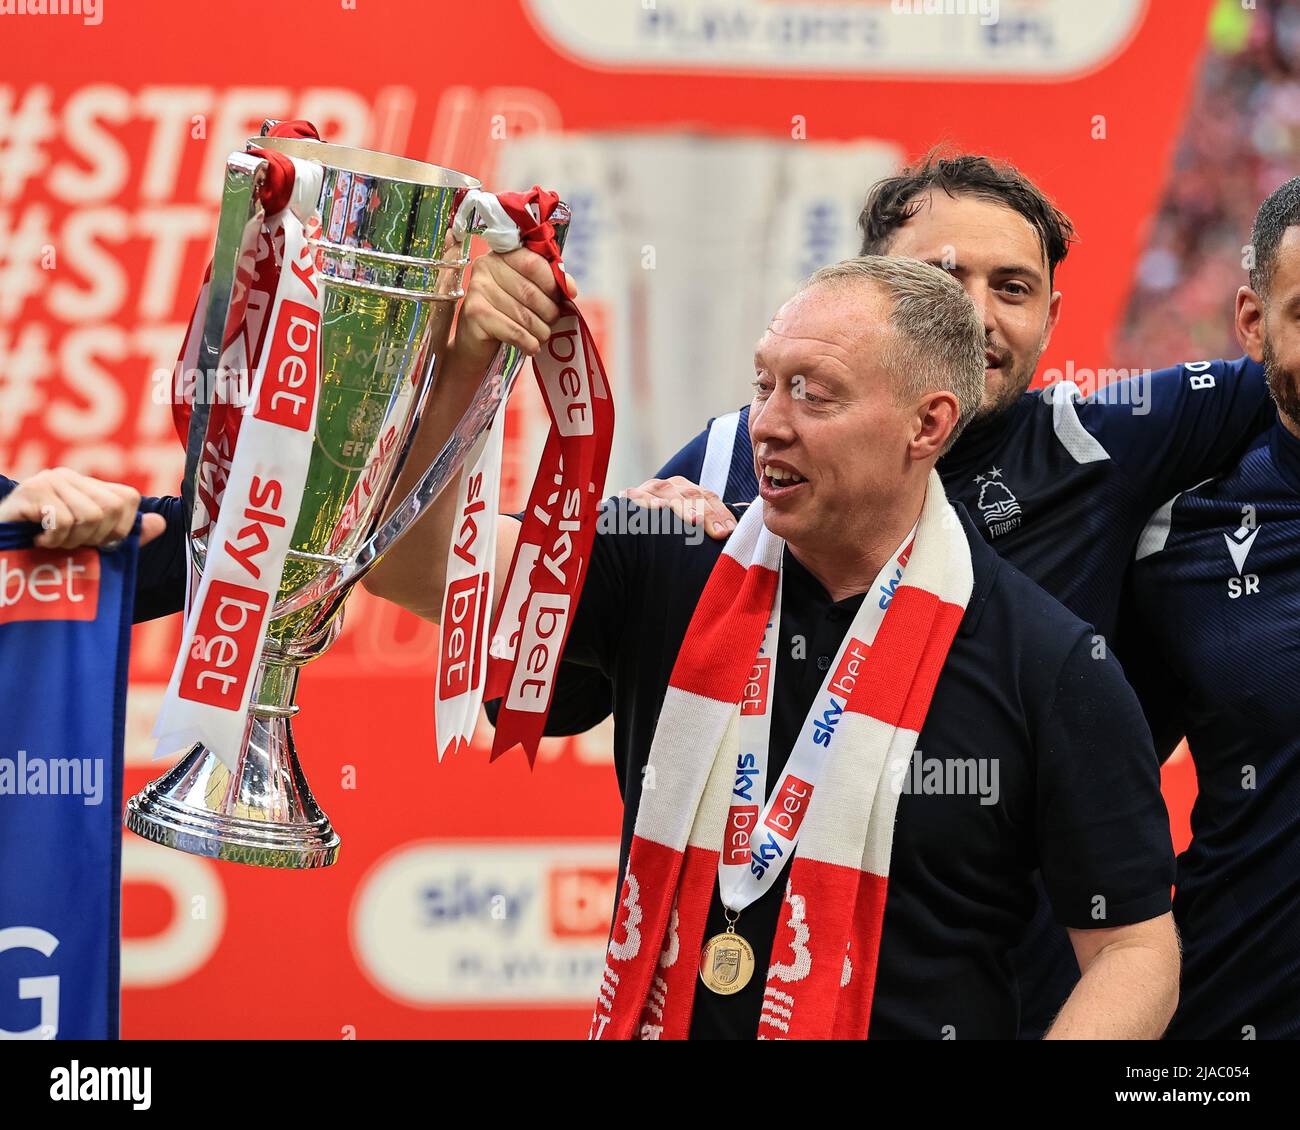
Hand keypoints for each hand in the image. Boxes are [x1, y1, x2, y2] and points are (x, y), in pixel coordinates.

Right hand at [0, 468, 166, 548]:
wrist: (1, 543)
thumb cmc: (45, 545)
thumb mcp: (89, 542)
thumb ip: (125, 534)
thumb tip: (161, 523)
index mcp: (89, 487)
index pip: (128, 499)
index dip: (120, 528)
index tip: (97, 543)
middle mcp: (71, 477)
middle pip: (110, 508)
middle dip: (95, 537)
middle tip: (71, 544)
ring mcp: (50, 481)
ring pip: (88, 515)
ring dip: (72, 540)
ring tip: (54, 542)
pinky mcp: (31, 491)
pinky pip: (62, 519)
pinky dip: (54, 539)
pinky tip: (40, 540)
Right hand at [450, 248, 577, 371]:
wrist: (475, 343)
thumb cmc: (505, 314)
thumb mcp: (527, 293)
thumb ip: (549, 284)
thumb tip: (570, 288)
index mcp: (501, 255)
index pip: (534, 263)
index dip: (554, 283)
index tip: (567, 297)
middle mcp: (486, 267)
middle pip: (530, 291)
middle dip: (549, 312)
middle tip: (552, 323)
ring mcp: (477, 289)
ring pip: (523, 314)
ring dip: (540, 330)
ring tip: (542, 337)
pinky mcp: (474, 313)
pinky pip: (513, 330)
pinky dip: (529, 342)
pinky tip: (532, 347)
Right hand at [622, 476, 735, 539]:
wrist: (625, 536)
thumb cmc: (661, 531)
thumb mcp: (685, 523)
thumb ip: (710, 520)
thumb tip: (740, 522)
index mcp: (686, 490)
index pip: (708, 497)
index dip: (721, 513)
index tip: (731, 531)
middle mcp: (670, 487)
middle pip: (693, 496)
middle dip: (708, 514)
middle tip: (720, 533)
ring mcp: (649, 490)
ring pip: (670, 495)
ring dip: (683, 507)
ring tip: (695, 520)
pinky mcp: (629, 497)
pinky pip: (640, 498)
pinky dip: (650, 502)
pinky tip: (659, 509)